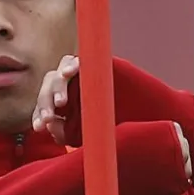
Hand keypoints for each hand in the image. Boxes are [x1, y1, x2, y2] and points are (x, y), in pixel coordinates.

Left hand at [31, 55, 191, 181]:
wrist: (153, 123)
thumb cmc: (123, 132)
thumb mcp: (89, 136)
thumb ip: (68, 132)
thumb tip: (49, 126)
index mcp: (69, 107)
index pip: (46, 104)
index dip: (40, 112)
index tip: (41, 126)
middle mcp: (75, 90)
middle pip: (50, 86)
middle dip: (45, 101)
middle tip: (49, 118)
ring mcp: (87, 77)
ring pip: (61, 71)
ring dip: (57, 83)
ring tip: (61, 101)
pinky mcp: (101, 66)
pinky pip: (81, 58)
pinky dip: (73, 63)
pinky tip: (70, 73)